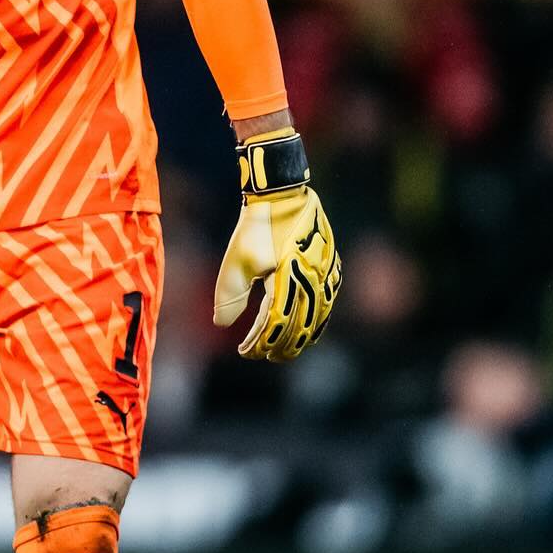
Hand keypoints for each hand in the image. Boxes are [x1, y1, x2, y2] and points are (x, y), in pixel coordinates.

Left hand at [214, 131, 340, 360]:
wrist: (282, 195)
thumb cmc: (256, 227)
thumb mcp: (236, 261)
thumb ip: (229, 295)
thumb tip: (221, 324)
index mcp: (287, 280)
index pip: (274, 324)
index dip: (260, 342)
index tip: (245, 351)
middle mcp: (311, 281)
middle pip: (299, 326)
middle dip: (281, 347)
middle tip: (264, 356)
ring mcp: (325, 274)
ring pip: (318, 318)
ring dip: (301, 337)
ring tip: (285, 350)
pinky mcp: (331, 266)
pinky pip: (328, 302)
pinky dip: (318, 320)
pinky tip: (308, 326)